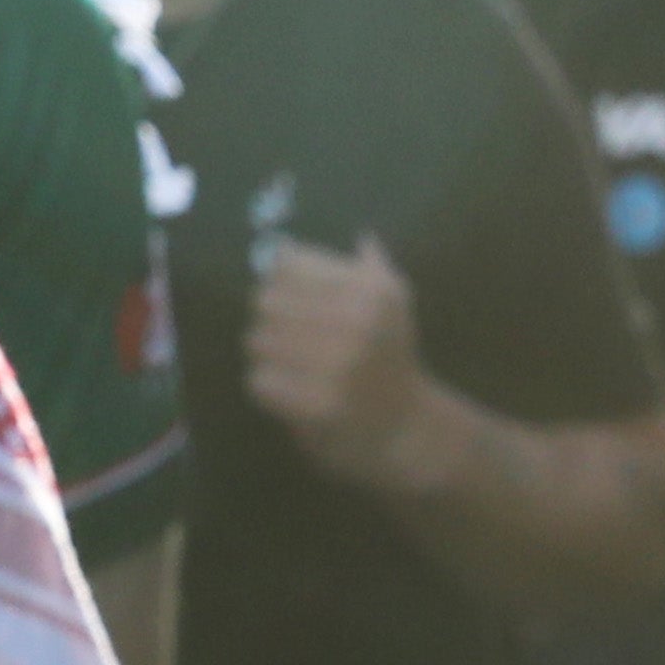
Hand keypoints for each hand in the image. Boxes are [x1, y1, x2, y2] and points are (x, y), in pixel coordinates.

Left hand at [241, 237, 450, 496]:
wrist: (407, 429)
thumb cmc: (393, 360)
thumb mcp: (396, 305)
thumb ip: (371, 268)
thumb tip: (360, 235)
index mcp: (371, 291)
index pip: (287, 265)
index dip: (278, 280)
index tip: (287, 296)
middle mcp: (356, 322)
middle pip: (265, 301)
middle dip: (268, 319)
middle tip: (283, 335)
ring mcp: (337, 365)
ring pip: (258, 340)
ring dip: (265, 353)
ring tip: (286, 363)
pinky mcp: (318, 405)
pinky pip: (259, 380)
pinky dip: (266, 385)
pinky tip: (287, 389)